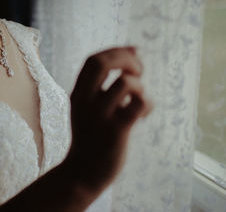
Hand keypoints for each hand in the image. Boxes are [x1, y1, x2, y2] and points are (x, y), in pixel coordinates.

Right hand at [66, 47, 152, 192]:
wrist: (82, 174)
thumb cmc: (91, 138)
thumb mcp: (88, 108)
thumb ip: (103, 86)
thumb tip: (131, 56)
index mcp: (78, 94)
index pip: (93, 59)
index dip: (116, 51)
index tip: (134, 53)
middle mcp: (85, 101)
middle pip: (103, 63)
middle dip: (126, 59)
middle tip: (140, 70)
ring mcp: (99, 116)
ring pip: (125, 83)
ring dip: (140, 85)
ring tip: (140, 98)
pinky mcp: (115, 132)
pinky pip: (138, 105)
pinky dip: (147, 103)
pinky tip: (142, 116)